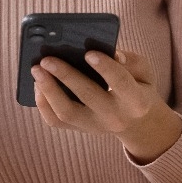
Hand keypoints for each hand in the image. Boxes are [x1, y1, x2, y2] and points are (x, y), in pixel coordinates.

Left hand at [31, 49, 181, 162]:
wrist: (136, 122)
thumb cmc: (138, 87)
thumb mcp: (145, 72)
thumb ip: (131, 61)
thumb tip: (111, 53)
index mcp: (136, 101)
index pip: (121, 83)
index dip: (105, 68)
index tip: (88, 53)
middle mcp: (114, 117)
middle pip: (88, 96)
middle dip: (66, 75)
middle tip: (47, 59)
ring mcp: (94, 127)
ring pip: (66, 113)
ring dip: (48, 90)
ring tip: (36, 69)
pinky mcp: (79, 129)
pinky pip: (55, 121)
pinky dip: (43, 103)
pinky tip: (37, 84)